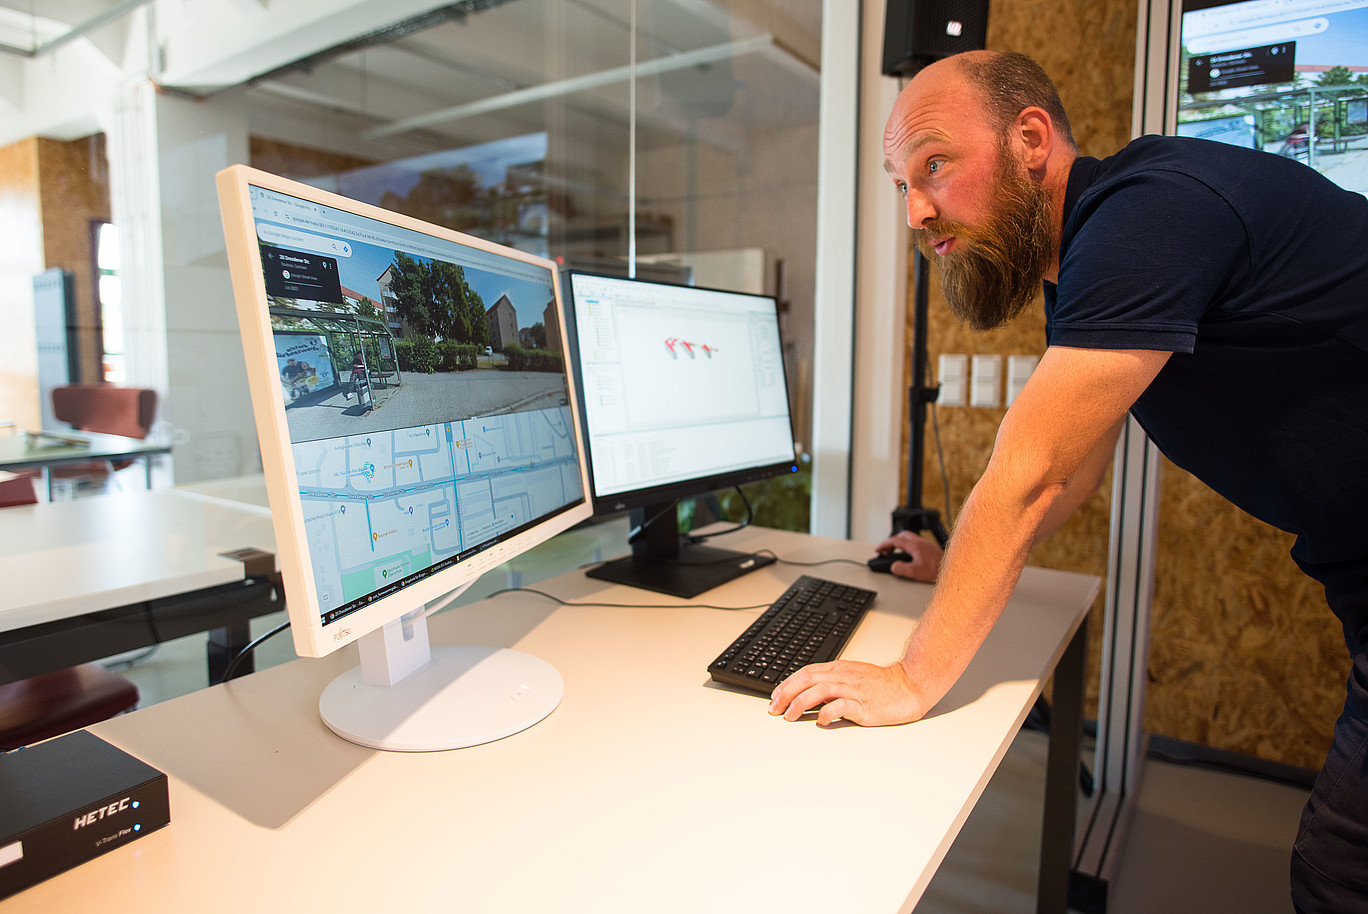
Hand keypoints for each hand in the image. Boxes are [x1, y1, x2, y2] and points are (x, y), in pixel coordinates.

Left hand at [768, 659, 929, 726]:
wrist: (908, 685)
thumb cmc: (881, 685)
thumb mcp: (852, 677)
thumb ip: (832, 682)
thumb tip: (809, 693)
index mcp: (839, 669)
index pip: (806, 672)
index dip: (787, 683)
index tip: (775, 696)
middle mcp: (843, 677)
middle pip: (807, 680)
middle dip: (786, 693)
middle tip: (775, 707)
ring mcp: (853, 690)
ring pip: (819, 691)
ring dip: (800, 703)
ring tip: (790, 716)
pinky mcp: (864, 705)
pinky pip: (841, 706)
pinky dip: (826, 712)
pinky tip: (819, 720)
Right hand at [874, 531, 942, 582]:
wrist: (951, 569)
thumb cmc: (937, 570)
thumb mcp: (915, 572)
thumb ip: (901, 569)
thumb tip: (893, 566)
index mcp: (915, 545)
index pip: (895, 540)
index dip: (884, 544)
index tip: (878, 549)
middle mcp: (920, 542)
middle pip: (901, 536)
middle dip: (891, 542)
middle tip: (885, 550)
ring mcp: (925, 544)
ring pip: (908, 538)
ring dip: (899, 543)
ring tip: (894, 553)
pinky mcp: (929, 548)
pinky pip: (914, 543)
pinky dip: (906, 546)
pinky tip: (907, 555)